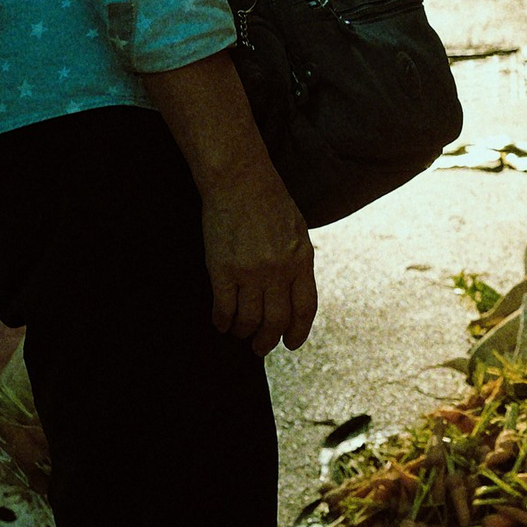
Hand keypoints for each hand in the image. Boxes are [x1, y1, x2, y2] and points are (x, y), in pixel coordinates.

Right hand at [201, 165, 316, 352]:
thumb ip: (298, 263)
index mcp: (301, 261)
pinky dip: (222, 321)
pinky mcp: (222, 269)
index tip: (290, 343)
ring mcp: (250, 271)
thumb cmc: (269, 202)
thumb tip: (294, 293)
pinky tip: (221, 323)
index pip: (305, 309)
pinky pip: (223, 308)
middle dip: (268, 341)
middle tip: (259, 347)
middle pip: (276, 321)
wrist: (240, 179)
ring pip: (249, 320)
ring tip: (238, 333)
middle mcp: (278, 270)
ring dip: (243, 332)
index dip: (298, 332)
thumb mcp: (297, 232)